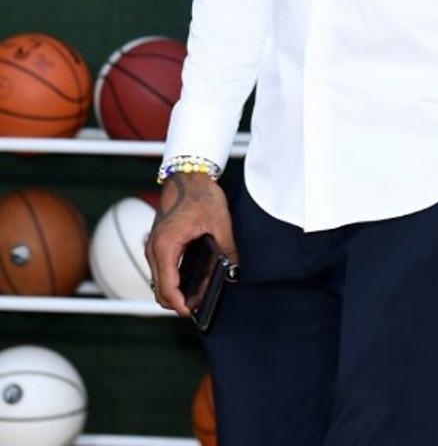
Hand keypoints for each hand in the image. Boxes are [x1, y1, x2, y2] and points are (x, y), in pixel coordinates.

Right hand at [144, 172, 238, 316]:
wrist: (187, 173)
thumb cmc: (200, 193)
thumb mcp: (219, 222)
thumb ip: (227, 248)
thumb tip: (234, 271)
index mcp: (166, 245)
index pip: (167, 287)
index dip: (179, 305)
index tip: (193, 313)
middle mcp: (154, 248)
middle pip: (159, 289)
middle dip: (177, 302)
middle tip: (200, 306)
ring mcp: (153, 245)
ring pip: (158, 281)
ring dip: (173, 292)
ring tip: (197, 294)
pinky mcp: (158, 242)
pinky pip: (160, 269)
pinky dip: (171, 279)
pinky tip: (190, 280)